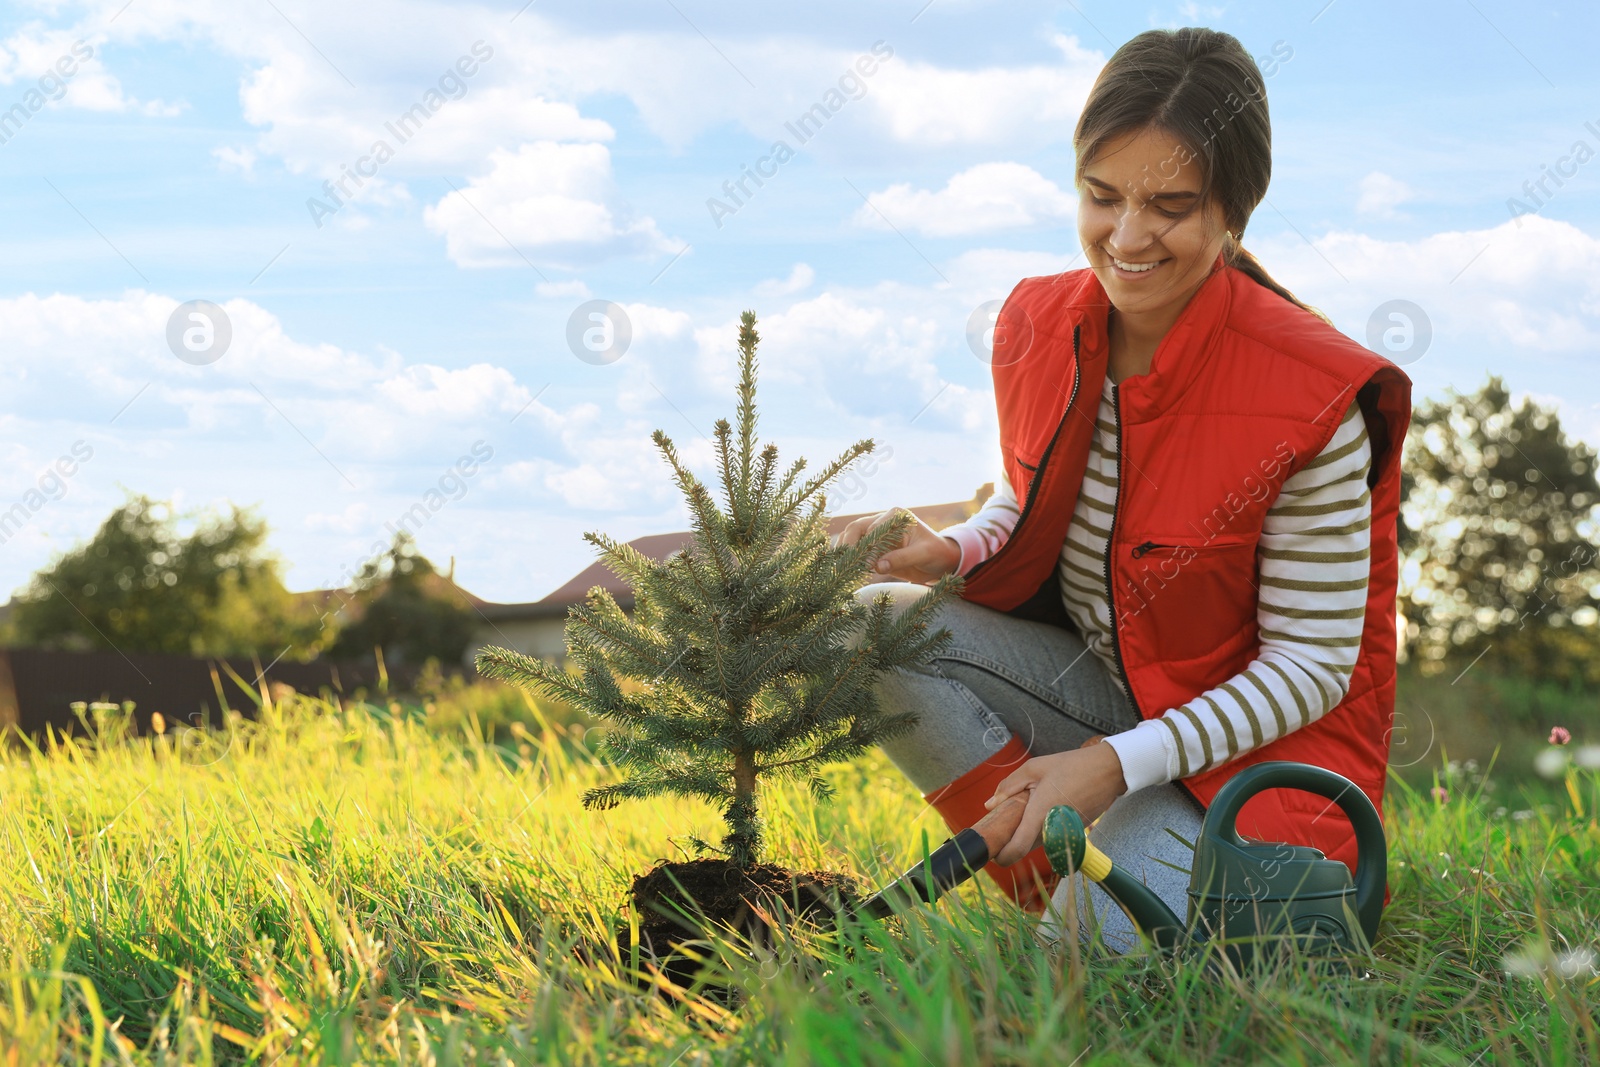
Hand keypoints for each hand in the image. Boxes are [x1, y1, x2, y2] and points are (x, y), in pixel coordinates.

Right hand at [833, 506, 961, 584]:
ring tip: (841, 567)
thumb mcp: (923, 555)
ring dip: (845, 551)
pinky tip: (846, 569)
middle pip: (856, 528)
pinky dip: (849, 558)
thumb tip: (877, 566)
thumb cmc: (935, 553)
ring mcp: (877, 533)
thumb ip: (902, 558)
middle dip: (848, 545)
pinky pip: (856, 549)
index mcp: (896, 516)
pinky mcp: (874, 546)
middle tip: (845, 564)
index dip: (867, 546)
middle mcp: (884, 520)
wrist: (940, 561)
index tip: (867, 564)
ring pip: (852, 537)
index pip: (873, 529)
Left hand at [982, 738, 1128, 865]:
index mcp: (1040, 812)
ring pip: (1039, 843)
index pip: (1017, 848)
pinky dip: (1044, 829)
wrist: (1109, 771)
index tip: (993, 851)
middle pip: (1025, 847)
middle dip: (1012, 840)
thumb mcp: (1034, 768)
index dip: (1002, 855)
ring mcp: (1067, 834)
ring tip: (1028, 809)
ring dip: (1029, 833)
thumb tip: (990, 805)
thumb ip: (1009, 786)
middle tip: (1006, 820)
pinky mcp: (1076, 834)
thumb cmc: (1071, 766)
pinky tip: (1046, 809)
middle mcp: (1054, 829)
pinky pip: (1053, 837)